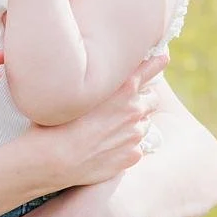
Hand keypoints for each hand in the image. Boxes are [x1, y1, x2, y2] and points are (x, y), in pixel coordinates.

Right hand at [25, 52, 166, 190]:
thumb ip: (98, 83)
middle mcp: (134, 109)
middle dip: (141, 101)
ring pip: (143, 124)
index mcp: (122, 89)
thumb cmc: (57, 120)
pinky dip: (126, 146)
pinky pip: (136, 147)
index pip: (149, 69)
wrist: (54, 159)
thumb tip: (102, 77)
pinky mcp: (132, 155)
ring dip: (132, 124)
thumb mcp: (78, 92)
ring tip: (108, 130)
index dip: (156, 62)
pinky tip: (106, 148)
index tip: (162, 57)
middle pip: (151, 99)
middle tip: (121, 107)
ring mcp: (135, 134)